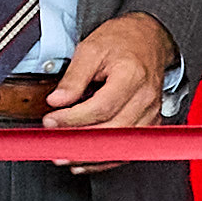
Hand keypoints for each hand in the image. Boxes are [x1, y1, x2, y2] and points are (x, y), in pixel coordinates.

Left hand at [45, 12, 175, 172]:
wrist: (147, 39)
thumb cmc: (122, 42)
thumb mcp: (91, 48)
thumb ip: (73, 77)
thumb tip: (57, 101)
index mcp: (132, 76)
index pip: (101, 107)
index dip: (73, 118)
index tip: (51, 121)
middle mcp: (145, 98)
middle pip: (112, 130)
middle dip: (80, 141)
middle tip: (54, 144)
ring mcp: (150, 113)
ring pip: (121, 145)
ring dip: (91, 156)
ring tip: (66, 157)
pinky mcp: (149, 124)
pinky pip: (128, 149)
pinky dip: (106, 159)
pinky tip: (86, 161)